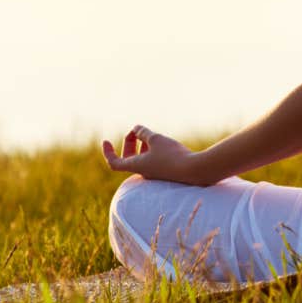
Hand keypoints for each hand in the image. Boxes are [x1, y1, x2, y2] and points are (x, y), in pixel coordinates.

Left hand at [101, 125, 216, 185]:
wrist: (195, 170)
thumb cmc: (172, 155)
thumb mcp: (155, 139)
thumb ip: (143, 133)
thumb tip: (136, 128)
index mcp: (137, 166)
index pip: (114, 162)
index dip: (108, 152)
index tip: (106, 141)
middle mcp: (144, 172)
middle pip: (128, 159)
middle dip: (129, 143)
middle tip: (136, 132)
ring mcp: (155, 173)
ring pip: (141, 159)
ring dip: (142, 145)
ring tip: (150, 134)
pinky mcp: (166, 172)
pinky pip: (152, 160)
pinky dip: (152, 149)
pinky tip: (161, 141)